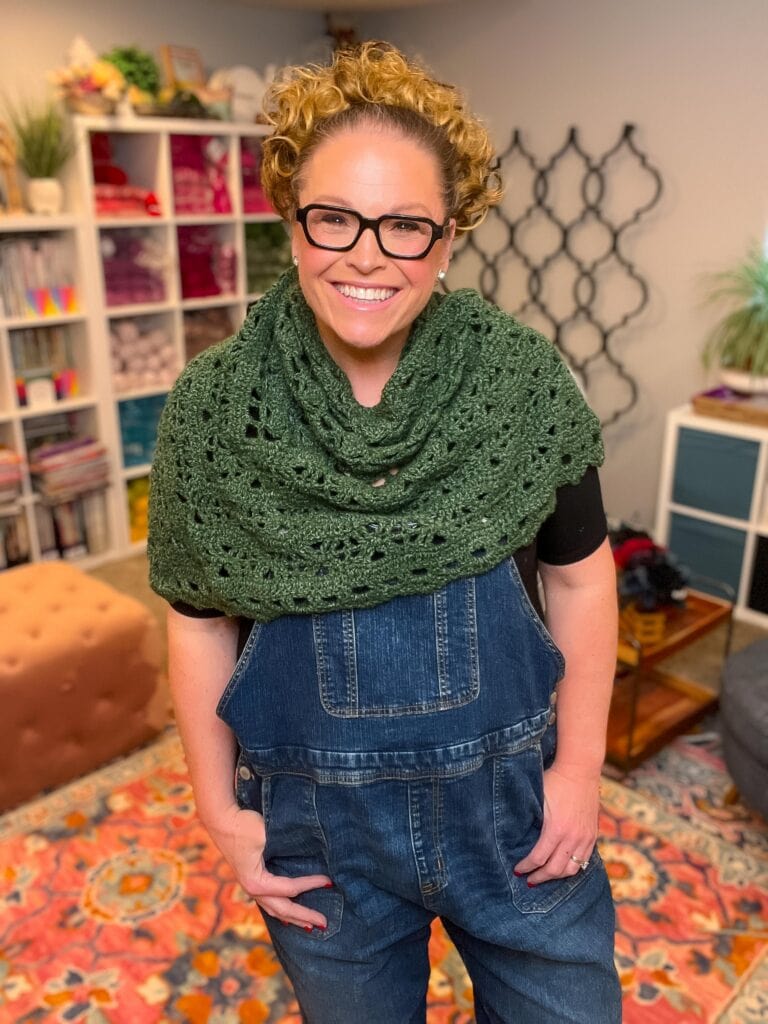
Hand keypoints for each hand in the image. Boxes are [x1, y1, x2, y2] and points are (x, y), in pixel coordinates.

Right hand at [206, 804, 332, 930]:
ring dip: (293, 918)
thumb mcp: (265, 837)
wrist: (220, 818)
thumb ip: (284, 849)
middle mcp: (252, 889)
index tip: (329, 881)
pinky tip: (287, 914)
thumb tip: (306, 855)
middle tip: (325, 924)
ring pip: (275, 909)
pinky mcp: (250, 879)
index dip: (311, 884)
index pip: (291, 889)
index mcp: (256, 883)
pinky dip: (281, 909)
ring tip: (309, 926)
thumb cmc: (243, 826)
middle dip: (304, 917)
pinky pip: (268, 900)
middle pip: (283, 909)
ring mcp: (250, 886)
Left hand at [513, 766, 599, 884]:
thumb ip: (530, 819)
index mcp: (556, 829)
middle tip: (528, 880)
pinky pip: (584, 860)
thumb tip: (516, 836)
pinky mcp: (592, 835)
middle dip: (539, 877)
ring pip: (571, 869)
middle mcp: (572, 837)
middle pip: (555, 869)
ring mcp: (585, 837)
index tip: (517, 870)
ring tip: (545, 877)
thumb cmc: (555, 780)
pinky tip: (562, 868)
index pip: (538, 858)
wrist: (580, 770)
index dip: (526, 867)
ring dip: (556, 876)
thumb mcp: (538, 799)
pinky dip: (572, 868)